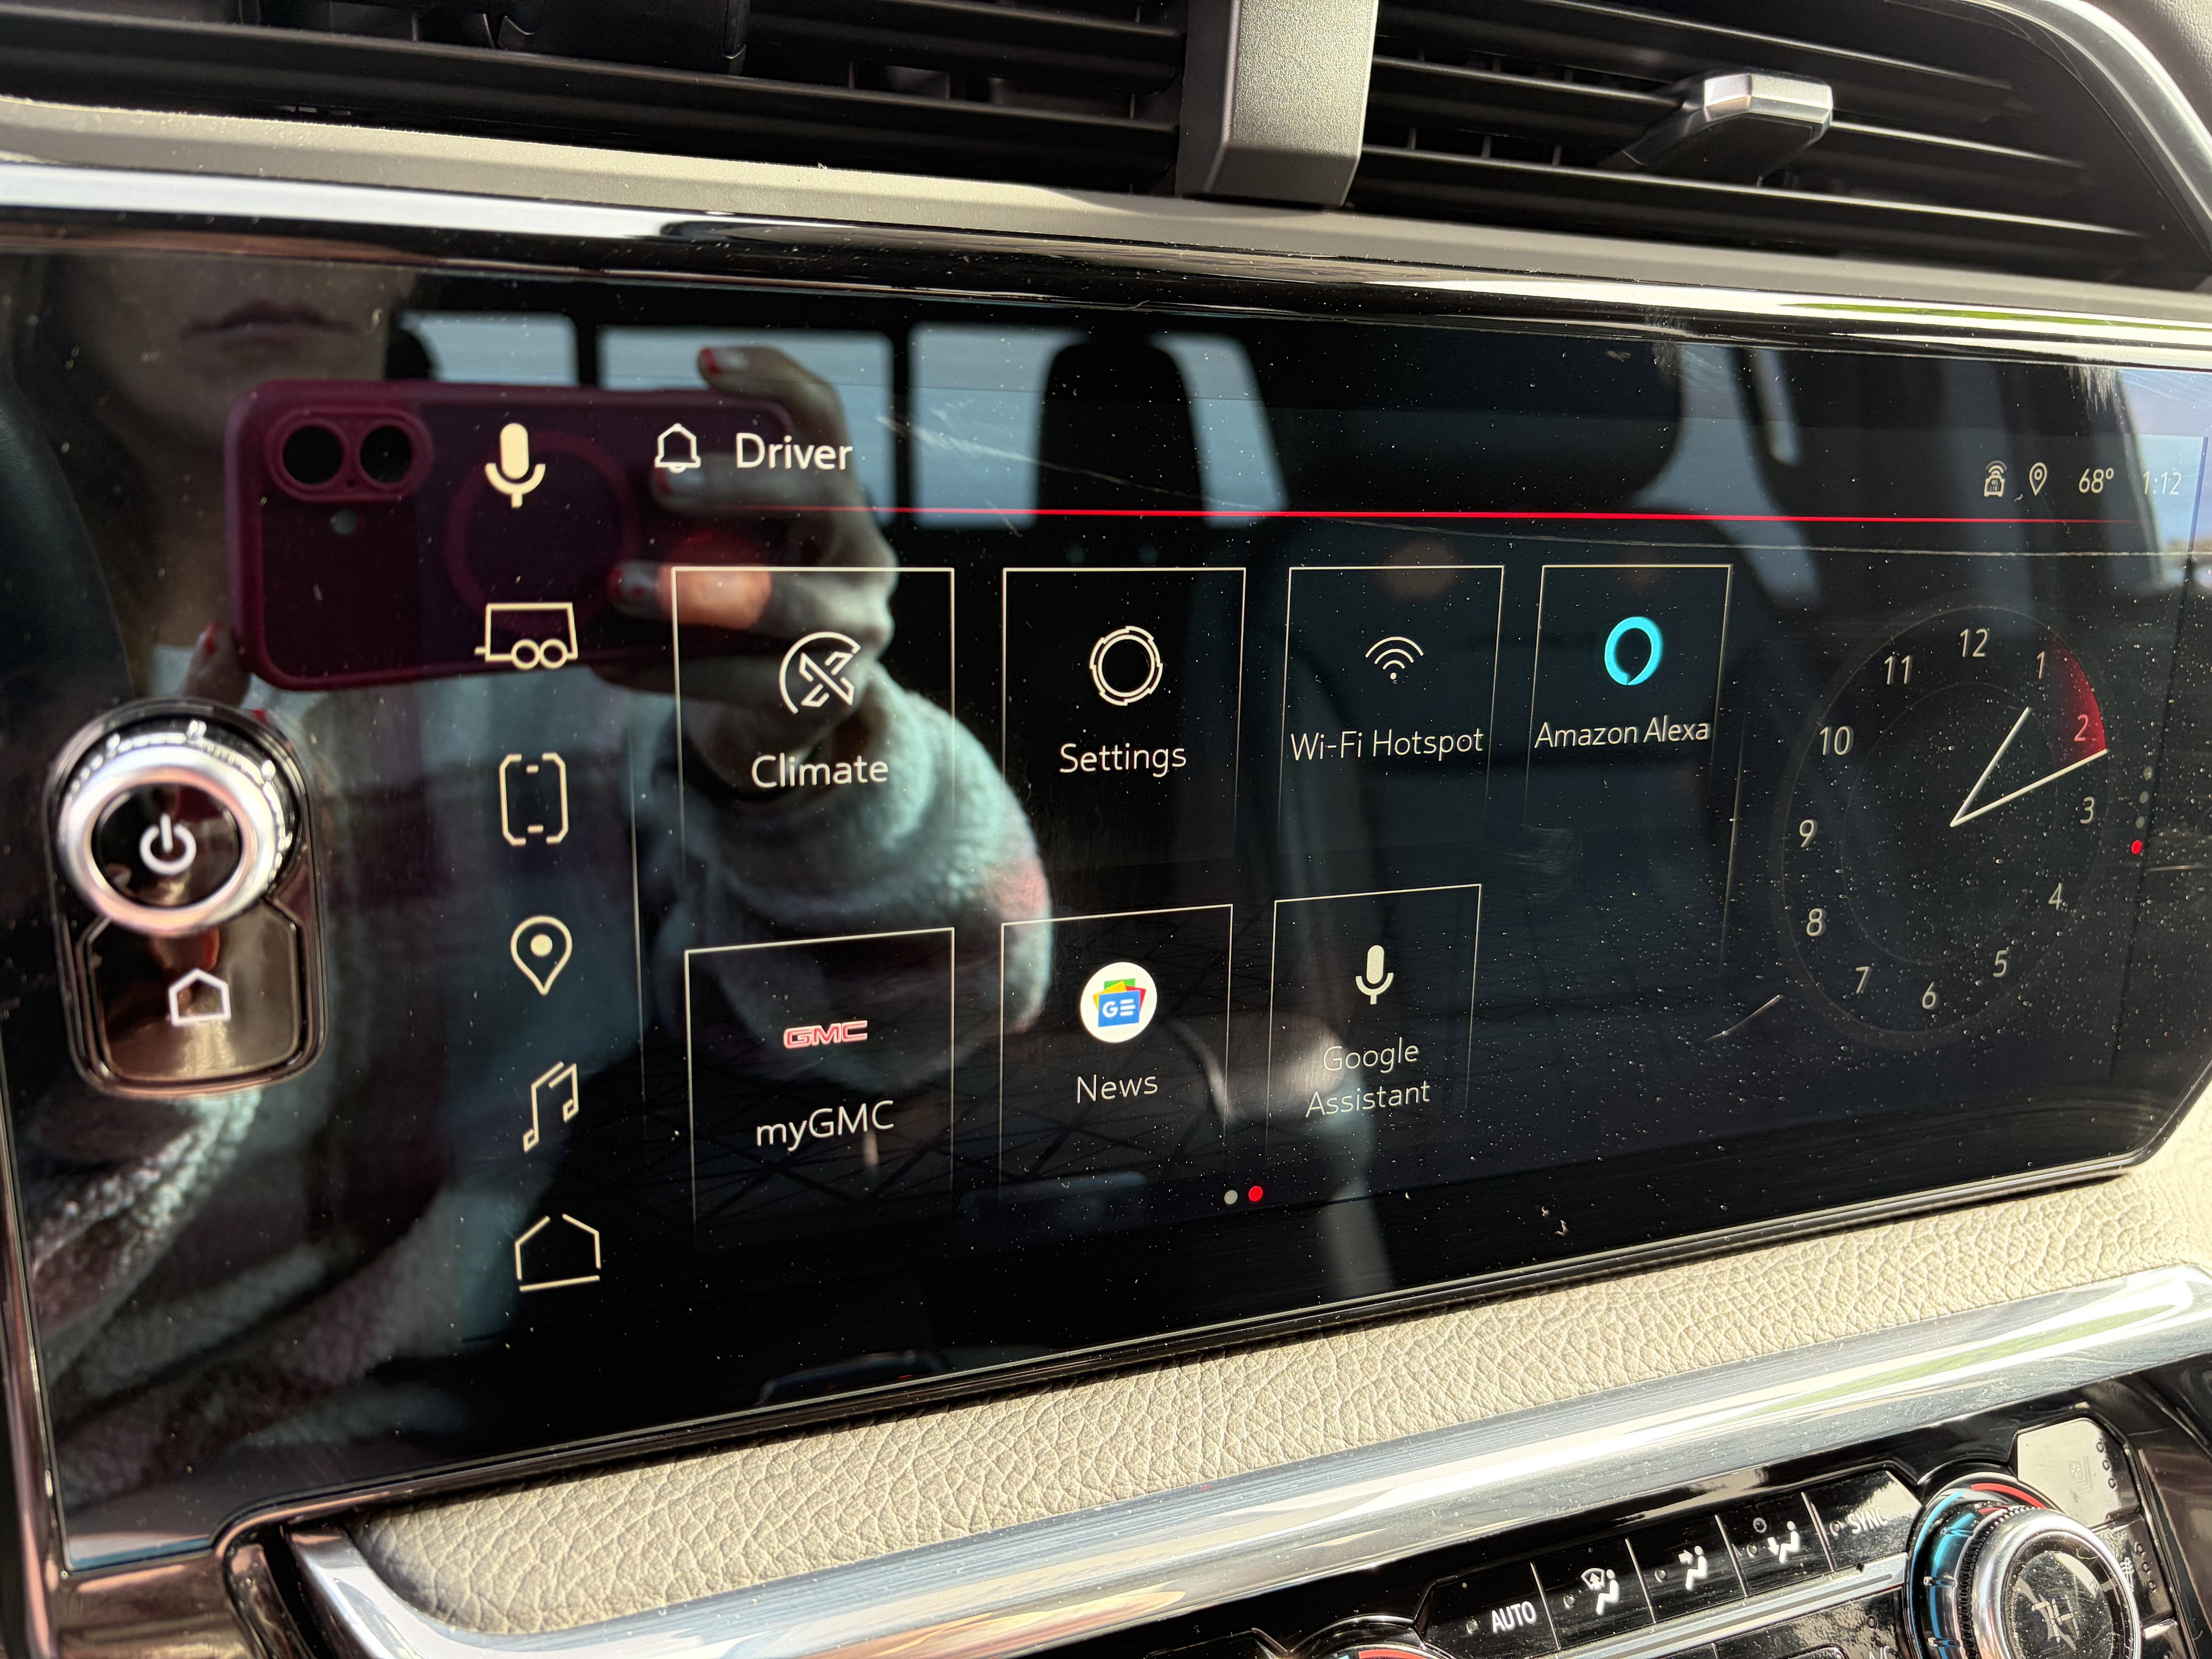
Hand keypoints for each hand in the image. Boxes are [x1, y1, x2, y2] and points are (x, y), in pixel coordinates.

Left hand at [604, 345, 895, 791]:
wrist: (782, 717)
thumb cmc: (739, 615)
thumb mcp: (728, 554)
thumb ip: (688, 520)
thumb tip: (577, 488)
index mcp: (839, 502)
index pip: (823, 420)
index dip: (774, 379)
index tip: (703, 362)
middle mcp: (865, 554)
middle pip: (824, 491)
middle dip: (741, 480)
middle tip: (659, 480)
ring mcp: (859, 627)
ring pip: (794, 599)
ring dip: (700, 590)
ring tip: (619, 587)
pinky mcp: (831, 692)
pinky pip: (750, 678)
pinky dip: (674, 668)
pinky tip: (613, 665)